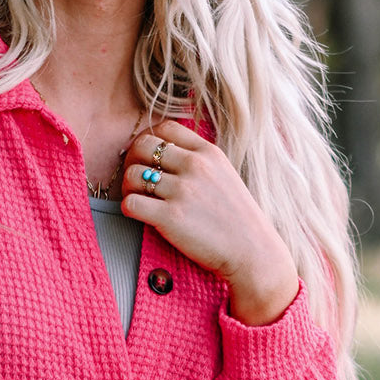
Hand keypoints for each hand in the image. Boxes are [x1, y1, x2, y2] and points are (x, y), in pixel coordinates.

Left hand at [120, 121, 299, 324]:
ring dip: (127, 187)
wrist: (251, 251)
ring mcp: (181, 191)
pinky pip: (131, 203)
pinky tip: (137, 215)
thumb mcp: (224, 175)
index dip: (149, 141)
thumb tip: (168, 154)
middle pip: (143, 145)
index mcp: (206, 152)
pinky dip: (128, 207)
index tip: (148, 158)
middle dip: (131, 159)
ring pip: (132, 174)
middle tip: (135, 179)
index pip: (165, 128)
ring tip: (136, 199)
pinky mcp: (170, 218)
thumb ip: (199, 161)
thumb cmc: (237, 219)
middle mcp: (193, 166)